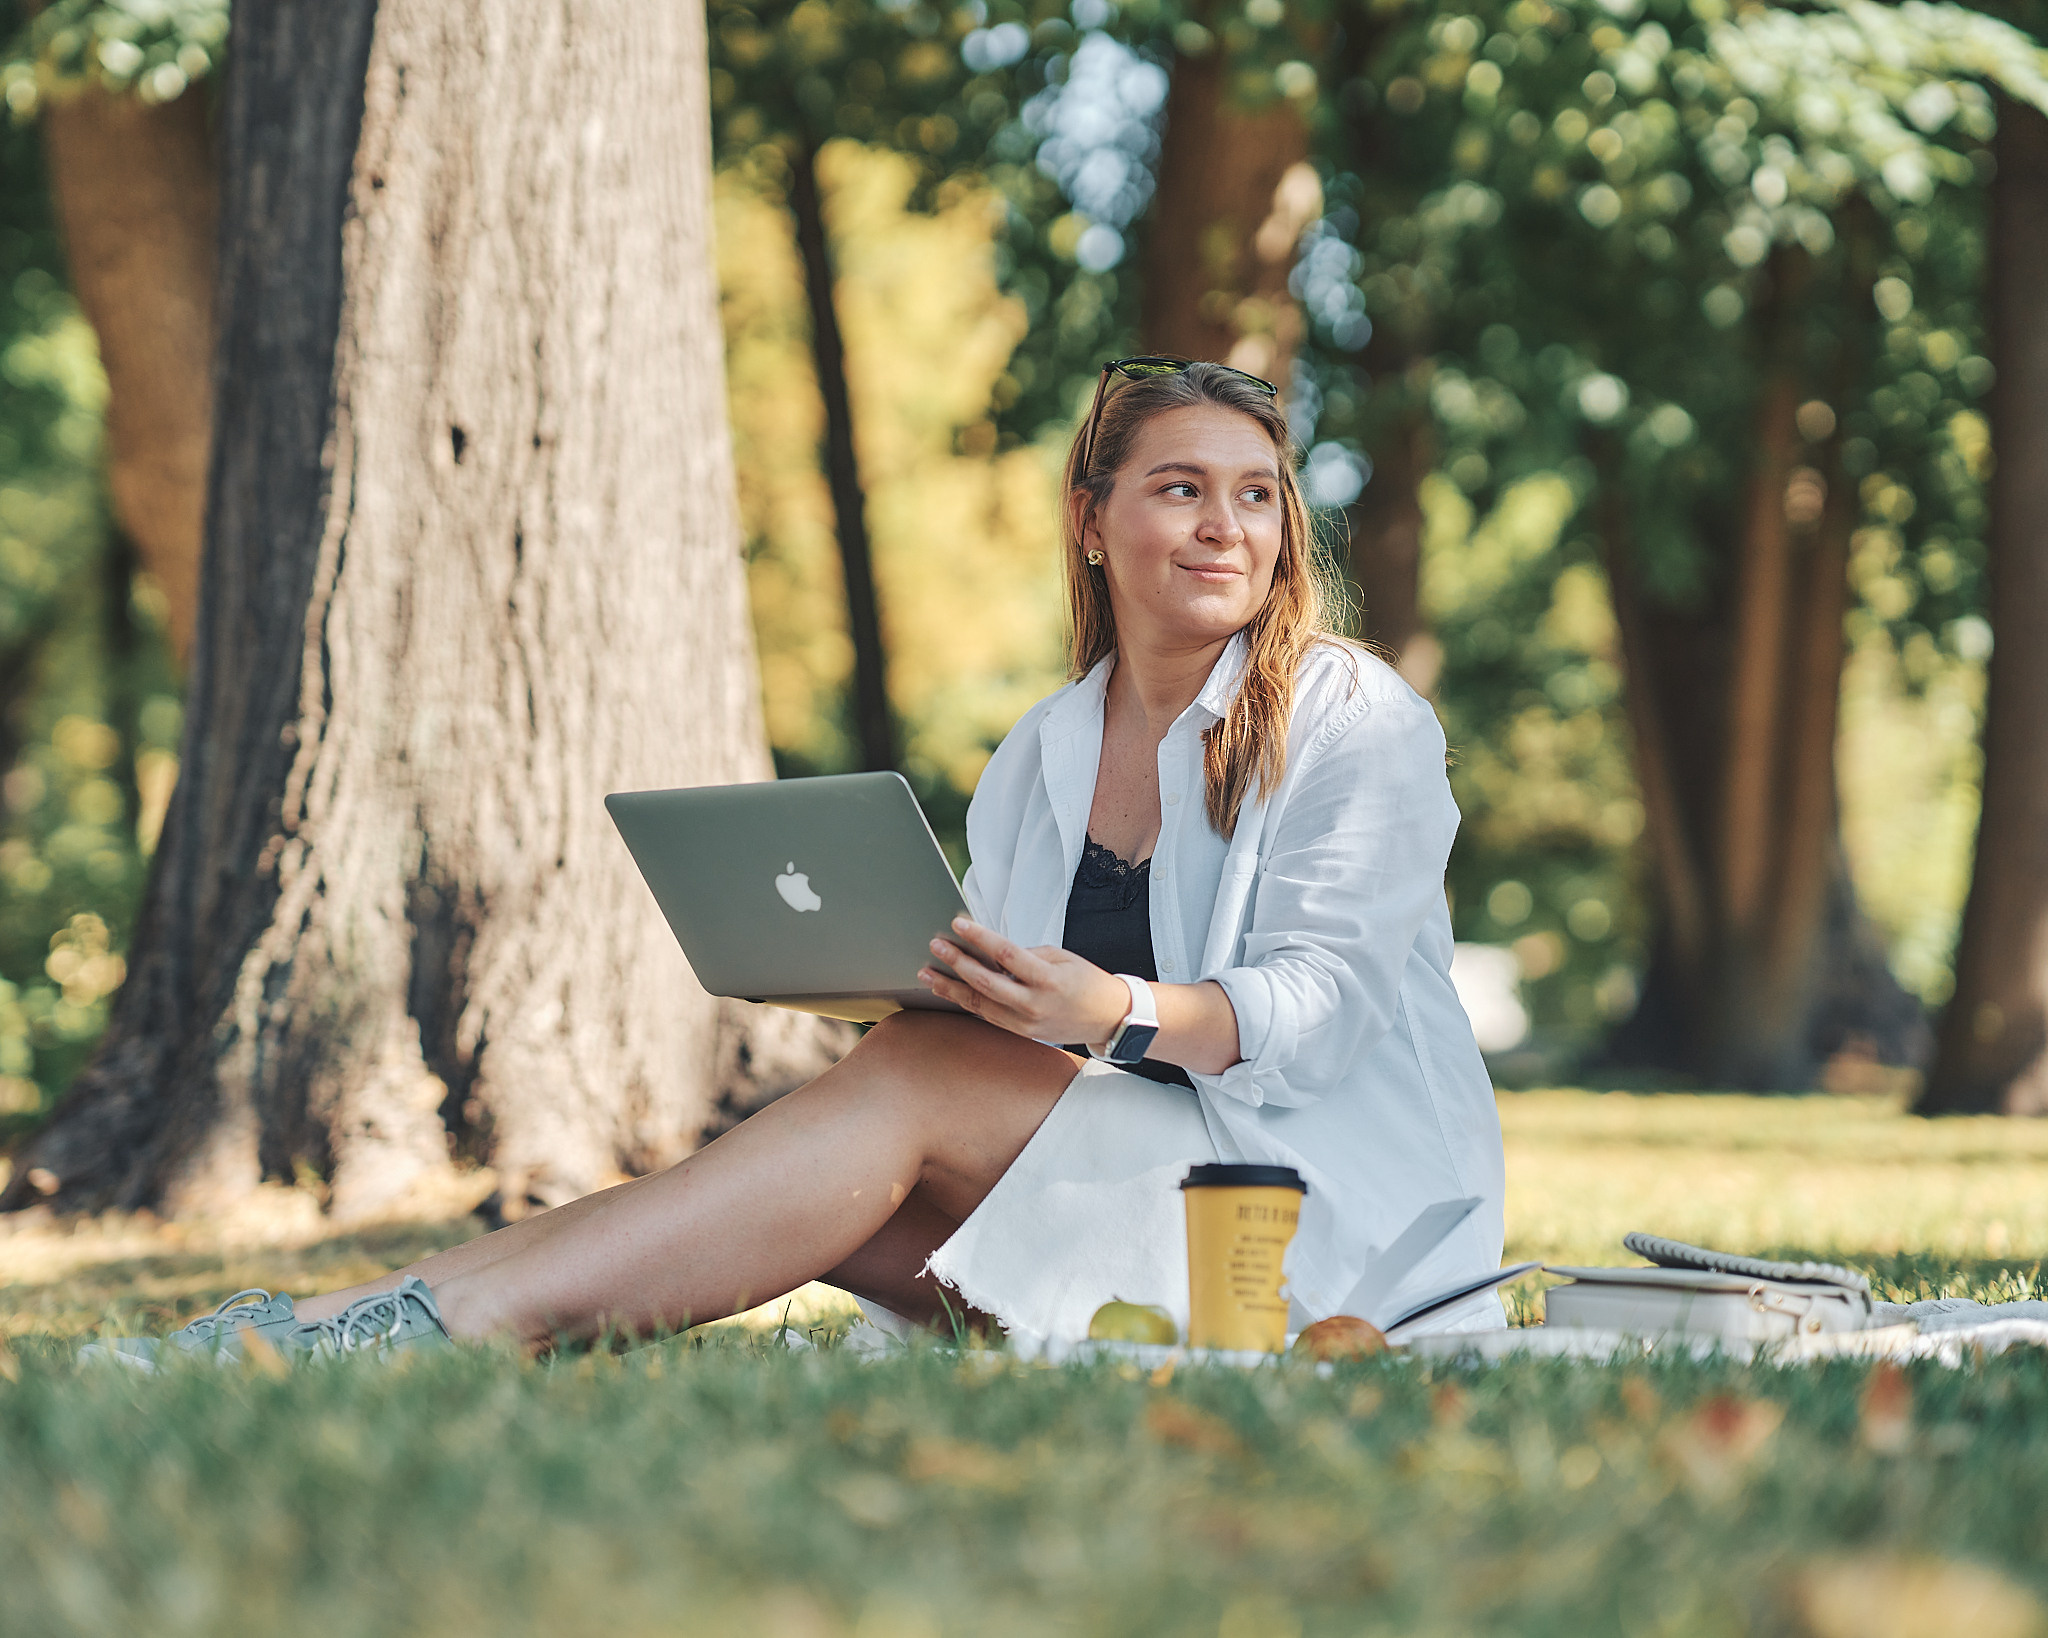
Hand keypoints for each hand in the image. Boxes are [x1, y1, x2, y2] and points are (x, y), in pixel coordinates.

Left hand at [920, 917, 1129, 1045]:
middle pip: (986, 983)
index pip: (1006, 954)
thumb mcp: (1062, 958)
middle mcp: (1034, 1004)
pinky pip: (988, 1015)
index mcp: (1048, 980)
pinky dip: (966, 1001)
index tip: (958, 924)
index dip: (979, 938)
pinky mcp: (1021, 1032)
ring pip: (979, 1004)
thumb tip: (992, 954)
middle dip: (957, 963)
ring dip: (950, 987)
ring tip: (927, 973)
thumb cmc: (1087, 982)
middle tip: (935, 946)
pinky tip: (949, 990)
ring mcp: (1025, 1023)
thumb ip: (1026, 955)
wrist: (1109, 1019)